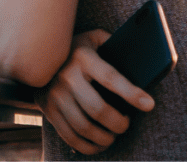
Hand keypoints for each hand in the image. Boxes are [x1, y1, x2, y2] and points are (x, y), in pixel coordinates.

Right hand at [35, 29, 154, 155]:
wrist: (37, 54)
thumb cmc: (76, 47)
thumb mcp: (93, 38)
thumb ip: (113, 44)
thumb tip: (138, 60)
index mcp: (83, 57)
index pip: (111, 78)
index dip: (132, 93)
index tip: (149, 104)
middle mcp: (68, 76)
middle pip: (98, 109)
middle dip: (118, 123)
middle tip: (126, 124)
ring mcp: (56, 95)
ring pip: (84, 127)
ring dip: (104, 138)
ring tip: (113, 136)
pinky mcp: (48, 110)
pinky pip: (70, 136)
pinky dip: (87, 146)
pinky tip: (97, 144)